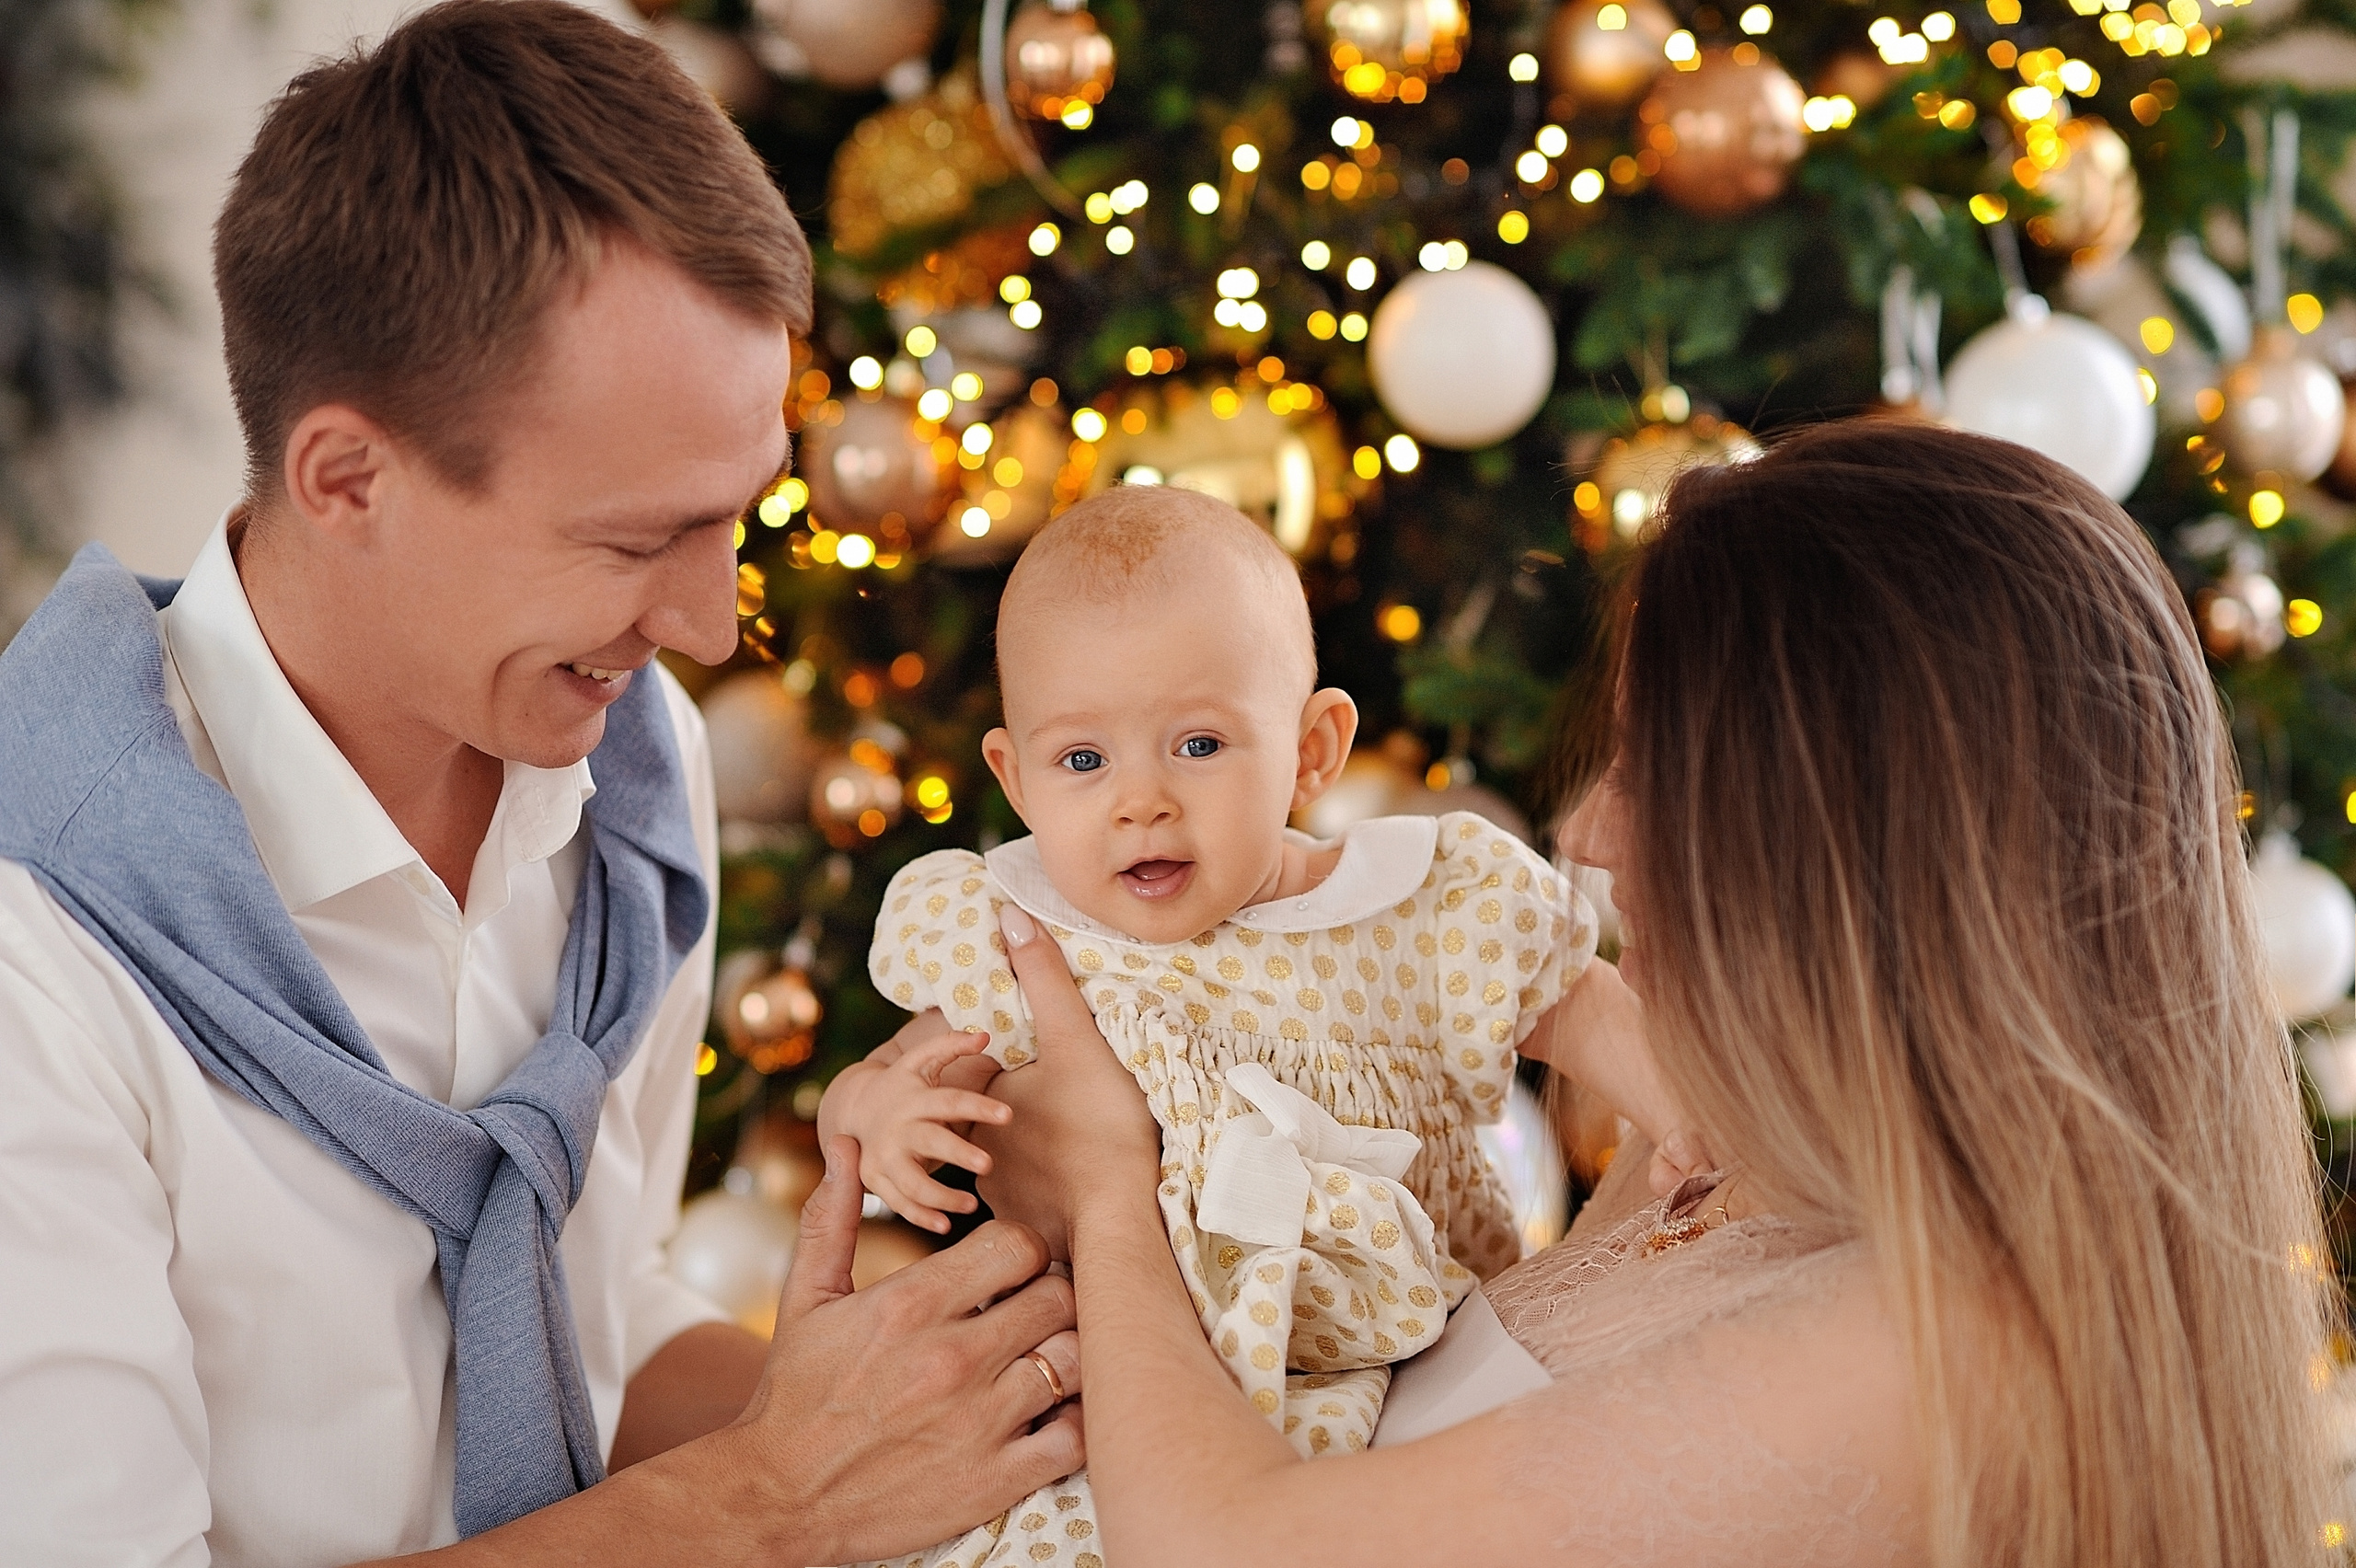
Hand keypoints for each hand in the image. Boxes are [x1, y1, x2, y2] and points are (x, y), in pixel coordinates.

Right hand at [726, 1135, 1084, 1563]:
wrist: (775, 1496)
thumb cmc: (795, 1393)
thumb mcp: (806, 1298)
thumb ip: (834, 1217)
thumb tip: (847, 1145)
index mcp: (912, 1303)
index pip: (1019, 1244)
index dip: (1024, 1250)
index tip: (1012, 1269)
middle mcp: (952, 1356)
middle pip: (1060, 1296)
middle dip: (1054, 1297)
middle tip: (1038, 1311)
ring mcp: (978, 1421)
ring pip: (1077, 1360)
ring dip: (1070, 1355)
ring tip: (1047, 1359)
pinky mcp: (993, 1480)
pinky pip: (1074, 1439)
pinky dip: (1076, 1424)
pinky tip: (1052, 1416)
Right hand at [819, 1026, 1009, 1232]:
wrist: (854, 1110)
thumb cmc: (902, 1085)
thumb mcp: (919, 1061)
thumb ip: (950, 1045)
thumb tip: (985, 1034)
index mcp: (913, 1098)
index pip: (949, 1100)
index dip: (978, 1106)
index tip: (1008, 1114)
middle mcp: (898, 1128)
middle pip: (930, 1142)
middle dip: (958, 1153)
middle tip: (989, 1163)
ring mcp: (884, 1157)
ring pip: (912, 1182)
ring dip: (942, 1196)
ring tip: (971, 1205)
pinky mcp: (876, 1180)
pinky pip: (898, 1203)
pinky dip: (920, 1217)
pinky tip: (945, 1225)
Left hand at [969, 905, 1158, 1260]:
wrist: (1118, 1218)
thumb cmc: (1098, 1124)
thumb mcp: (1076, 1038)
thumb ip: (1043, 976)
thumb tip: (1009, 915)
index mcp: (979, 1096)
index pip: (974, 1062)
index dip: (997, 1050)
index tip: (1030, 1049)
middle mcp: (974, 1144)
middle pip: (988, 1110)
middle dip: (1010, 1101)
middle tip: (1053, 1091)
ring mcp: (996, 1191)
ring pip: (1006, 1157)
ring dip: (1026, 1148)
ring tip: (1065, 1135)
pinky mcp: (1022, 1223)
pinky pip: (1026, 1197)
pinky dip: (1043, 1187)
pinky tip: (1073, 1178)